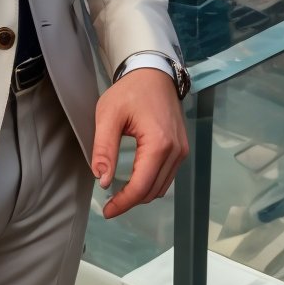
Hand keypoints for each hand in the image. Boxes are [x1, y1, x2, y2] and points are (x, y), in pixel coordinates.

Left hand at [91, 70, 188, 218]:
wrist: (154, 73)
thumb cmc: (130, 91)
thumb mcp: (108, 115)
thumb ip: (104, 149)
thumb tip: (102, 180)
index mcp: (158, 144)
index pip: (141, 186)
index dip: (123, 203)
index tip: (107, 211)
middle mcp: (176, 151)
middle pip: (153, 191)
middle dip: (131, 201)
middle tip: (109, 204)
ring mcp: (181, 150)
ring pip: (162, 186)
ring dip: (141, 194)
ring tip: (119, 193)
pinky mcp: (181, 148)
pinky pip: (167, 176)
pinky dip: (151, 183)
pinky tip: (135, 180)